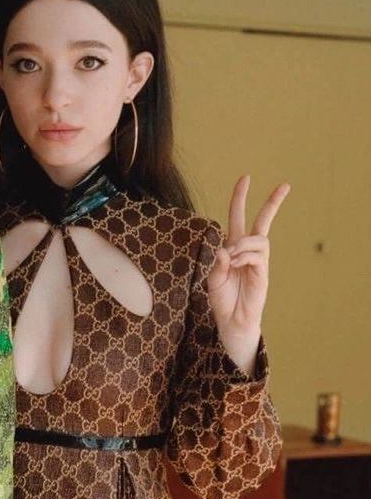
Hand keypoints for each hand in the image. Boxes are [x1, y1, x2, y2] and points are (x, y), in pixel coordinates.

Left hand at [207, 175, 288, 375]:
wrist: (231, 320)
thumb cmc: (222, 299)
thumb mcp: (213, 279)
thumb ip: (217, 263)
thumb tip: (225, 249)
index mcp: (233, 248)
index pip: (237, 218)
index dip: (240, 198)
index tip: (245, 178)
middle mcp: (248, 251)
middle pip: (262, 222)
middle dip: (272, 203)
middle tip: (285, 184)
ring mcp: (258, 261)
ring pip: (258, 239)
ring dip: (242, 244)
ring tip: (231, 259)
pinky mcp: (263, 273)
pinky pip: (256, 256)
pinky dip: (244, 257)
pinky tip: (236, 265)